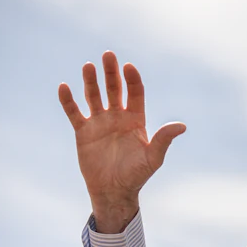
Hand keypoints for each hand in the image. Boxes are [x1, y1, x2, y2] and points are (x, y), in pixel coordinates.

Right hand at [58, 51, 185, 232]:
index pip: (135, 92)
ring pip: (94, 96)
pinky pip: (74, 113)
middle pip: (114, 89)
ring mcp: (100, 123)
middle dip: (111, 73)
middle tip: (108, 55)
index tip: (128, 67)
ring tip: (88, 66)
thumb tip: (182, 126)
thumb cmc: (137, 174)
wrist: (114, 190)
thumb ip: (164, 139)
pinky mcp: (83, 132)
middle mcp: (118, 117)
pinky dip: (68, 101)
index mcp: (136, 119)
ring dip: (91, 81)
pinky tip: (64, 87)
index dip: (132, 79)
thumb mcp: (153, 157)